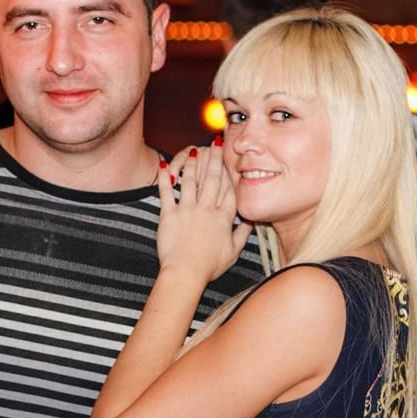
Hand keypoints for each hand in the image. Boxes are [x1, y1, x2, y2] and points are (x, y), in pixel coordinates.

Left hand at [156, 143, 251, 284]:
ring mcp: (187, 210)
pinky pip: (166, 192)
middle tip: (215, 144)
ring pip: (190, 181)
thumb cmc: (209, 266)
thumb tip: (251, 222)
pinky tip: (165, 164)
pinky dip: (165, 177)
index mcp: (223, 218)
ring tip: (194, 150)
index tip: (231, 158)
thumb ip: (243, 234)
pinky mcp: (169, 215)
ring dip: (192, 163)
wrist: (186, 273)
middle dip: (214, 158)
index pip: (229, 188)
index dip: (230, 170)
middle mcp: (207, 209)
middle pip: (212, 178)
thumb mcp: (233, 252)